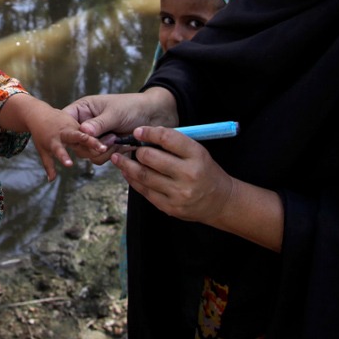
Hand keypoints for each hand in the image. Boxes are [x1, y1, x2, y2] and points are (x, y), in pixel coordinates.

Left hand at [27, 106, 105, 180]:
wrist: (40, 114)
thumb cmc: (41, 134)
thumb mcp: (43, 150)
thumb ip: (49, 165)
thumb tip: (51, 180)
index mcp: (54, 140)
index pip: (59, 150)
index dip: (64, 157)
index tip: (69, 164)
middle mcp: (64, 132)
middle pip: (78, 137)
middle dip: (90, 142)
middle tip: (101, 148)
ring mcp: (72, 126)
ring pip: (87, 133)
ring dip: (97, 139)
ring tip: (109, 145)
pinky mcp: (77, 122)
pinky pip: (88, 130)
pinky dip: (97, 135)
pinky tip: (110, 139)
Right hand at [64, 88, 177, 164]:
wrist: (152, 116)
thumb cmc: (132, 106)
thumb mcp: (114, 112)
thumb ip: (99, 123)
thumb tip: (82, 131)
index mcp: (83, 109)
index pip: (65, 122)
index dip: (70, 132)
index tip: (84, 137)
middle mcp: (85, 124)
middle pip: (74, 142)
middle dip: (91, 145)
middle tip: (107, 141)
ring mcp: (94, 137)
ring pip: (86, 154)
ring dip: (102, 151)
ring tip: (116, 140)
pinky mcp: (103, 148)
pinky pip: (98, 158)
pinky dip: (110, 155)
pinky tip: (122, 146)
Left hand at [111, 126, 284, 251]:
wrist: (220, 201)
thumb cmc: (205, 171)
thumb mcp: (198, 152)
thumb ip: (174, 145)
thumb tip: (144, 136)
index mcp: (197, 155)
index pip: (168, 138)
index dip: (149, 132)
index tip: (137, 131)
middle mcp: (188, 174)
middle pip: (151, 158)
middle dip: (137, 150)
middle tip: (129, 146)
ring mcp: (178, 193)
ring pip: (144, 175)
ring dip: (127, 165)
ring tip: (118, 158)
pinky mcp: (170, 207)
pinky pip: (145, 191)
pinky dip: (133, 180)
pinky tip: (127, 173)